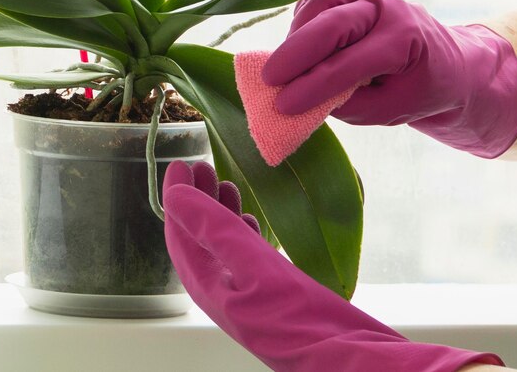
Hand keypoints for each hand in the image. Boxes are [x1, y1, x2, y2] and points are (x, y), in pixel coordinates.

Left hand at [163, 160, 502, 371]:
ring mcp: (243, 287)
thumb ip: (212, 228)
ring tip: (225, 182)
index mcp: (206, 282)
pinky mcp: (267, 287)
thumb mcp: (250, 264)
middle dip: (197, 198)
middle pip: (197, 233)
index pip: (179, 232)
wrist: (341, 354)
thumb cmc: (295, 315)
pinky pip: (243, 250)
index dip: (177, 197)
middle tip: (203, 166)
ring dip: (219, 209)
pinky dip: (241, 226)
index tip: (180, 164)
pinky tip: (250, 216)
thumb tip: (175, 195)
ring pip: (220, 240)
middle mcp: (219, 285)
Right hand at [262, 0, 516, 157]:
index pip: (351, 63)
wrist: (445, 60)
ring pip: (322, 0)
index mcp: (406, 40)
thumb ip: (350, 105)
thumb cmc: (419, 89)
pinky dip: (300, 20)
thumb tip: (301, 99)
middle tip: (269, 79)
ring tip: (284, 65)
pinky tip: (295, 45)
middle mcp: (388, 8)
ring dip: (297, 33)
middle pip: (334, 21)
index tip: (283, 107)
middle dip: (296, 51)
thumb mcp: (392, 110)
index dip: (314, 86)